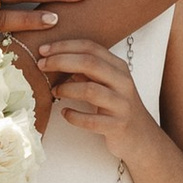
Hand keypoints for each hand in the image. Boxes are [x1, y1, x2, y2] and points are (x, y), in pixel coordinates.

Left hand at [44, 36, 140, 155]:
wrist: (141, 137)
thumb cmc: (117, 106)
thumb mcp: (106, 83)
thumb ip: (86, 71)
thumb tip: (56, 59)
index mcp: (119, 67)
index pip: (90, 47)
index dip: (65, 46)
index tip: (43, 50)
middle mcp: (123, 82)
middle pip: (89, 63)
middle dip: (61, 61)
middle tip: (41, 65)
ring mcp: (122, 104)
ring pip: (90, 90)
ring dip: (66, 89)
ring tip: (54, 91)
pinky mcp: (118, 125)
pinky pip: (91, 120)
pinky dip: (74, 116)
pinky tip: (65, 113)